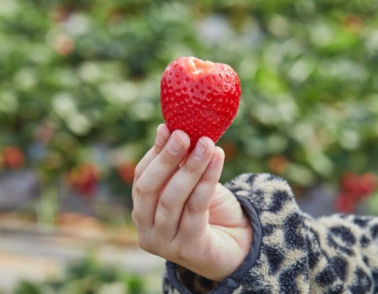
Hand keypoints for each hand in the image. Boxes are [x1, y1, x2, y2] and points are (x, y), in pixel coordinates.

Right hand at [132, 124, 251, 281]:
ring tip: (207, 144)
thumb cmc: (210, 212)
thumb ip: (177, 162)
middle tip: (183, 134)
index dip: (155, 153)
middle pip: (149, 189)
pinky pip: (195, 208)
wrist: (236, 246)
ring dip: (190, 167)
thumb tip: (165, 128)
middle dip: (167, 159)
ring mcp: (164, 243)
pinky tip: (217, 159)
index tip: (171, 128)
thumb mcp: (190, 183)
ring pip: (172, 199)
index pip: (141, 179)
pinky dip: (207, 180)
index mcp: (142, 212)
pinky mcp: (188, 249)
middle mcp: (146, 230)